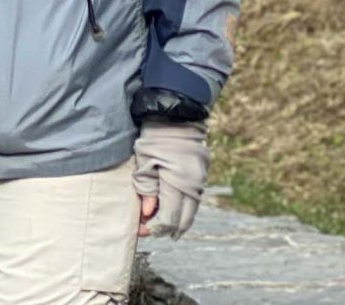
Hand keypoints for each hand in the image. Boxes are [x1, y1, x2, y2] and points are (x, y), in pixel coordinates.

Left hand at [132, 118, 208, 238]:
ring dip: (175, 220)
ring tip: (156, 220)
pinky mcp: (203, 175)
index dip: (155, 227)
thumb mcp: (144, 161)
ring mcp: (201, 180)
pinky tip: (168, 207)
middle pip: (184, 221)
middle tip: (149, 230)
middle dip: (166, 230)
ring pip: (191, 212)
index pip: (170, 217)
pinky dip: (182, 208)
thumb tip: (147, 214)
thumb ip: (146, 189)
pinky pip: (193, 200)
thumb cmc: (155, 135)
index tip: (141, 228)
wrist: (177, 113)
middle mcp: (194, 184)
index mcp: (178, 181)